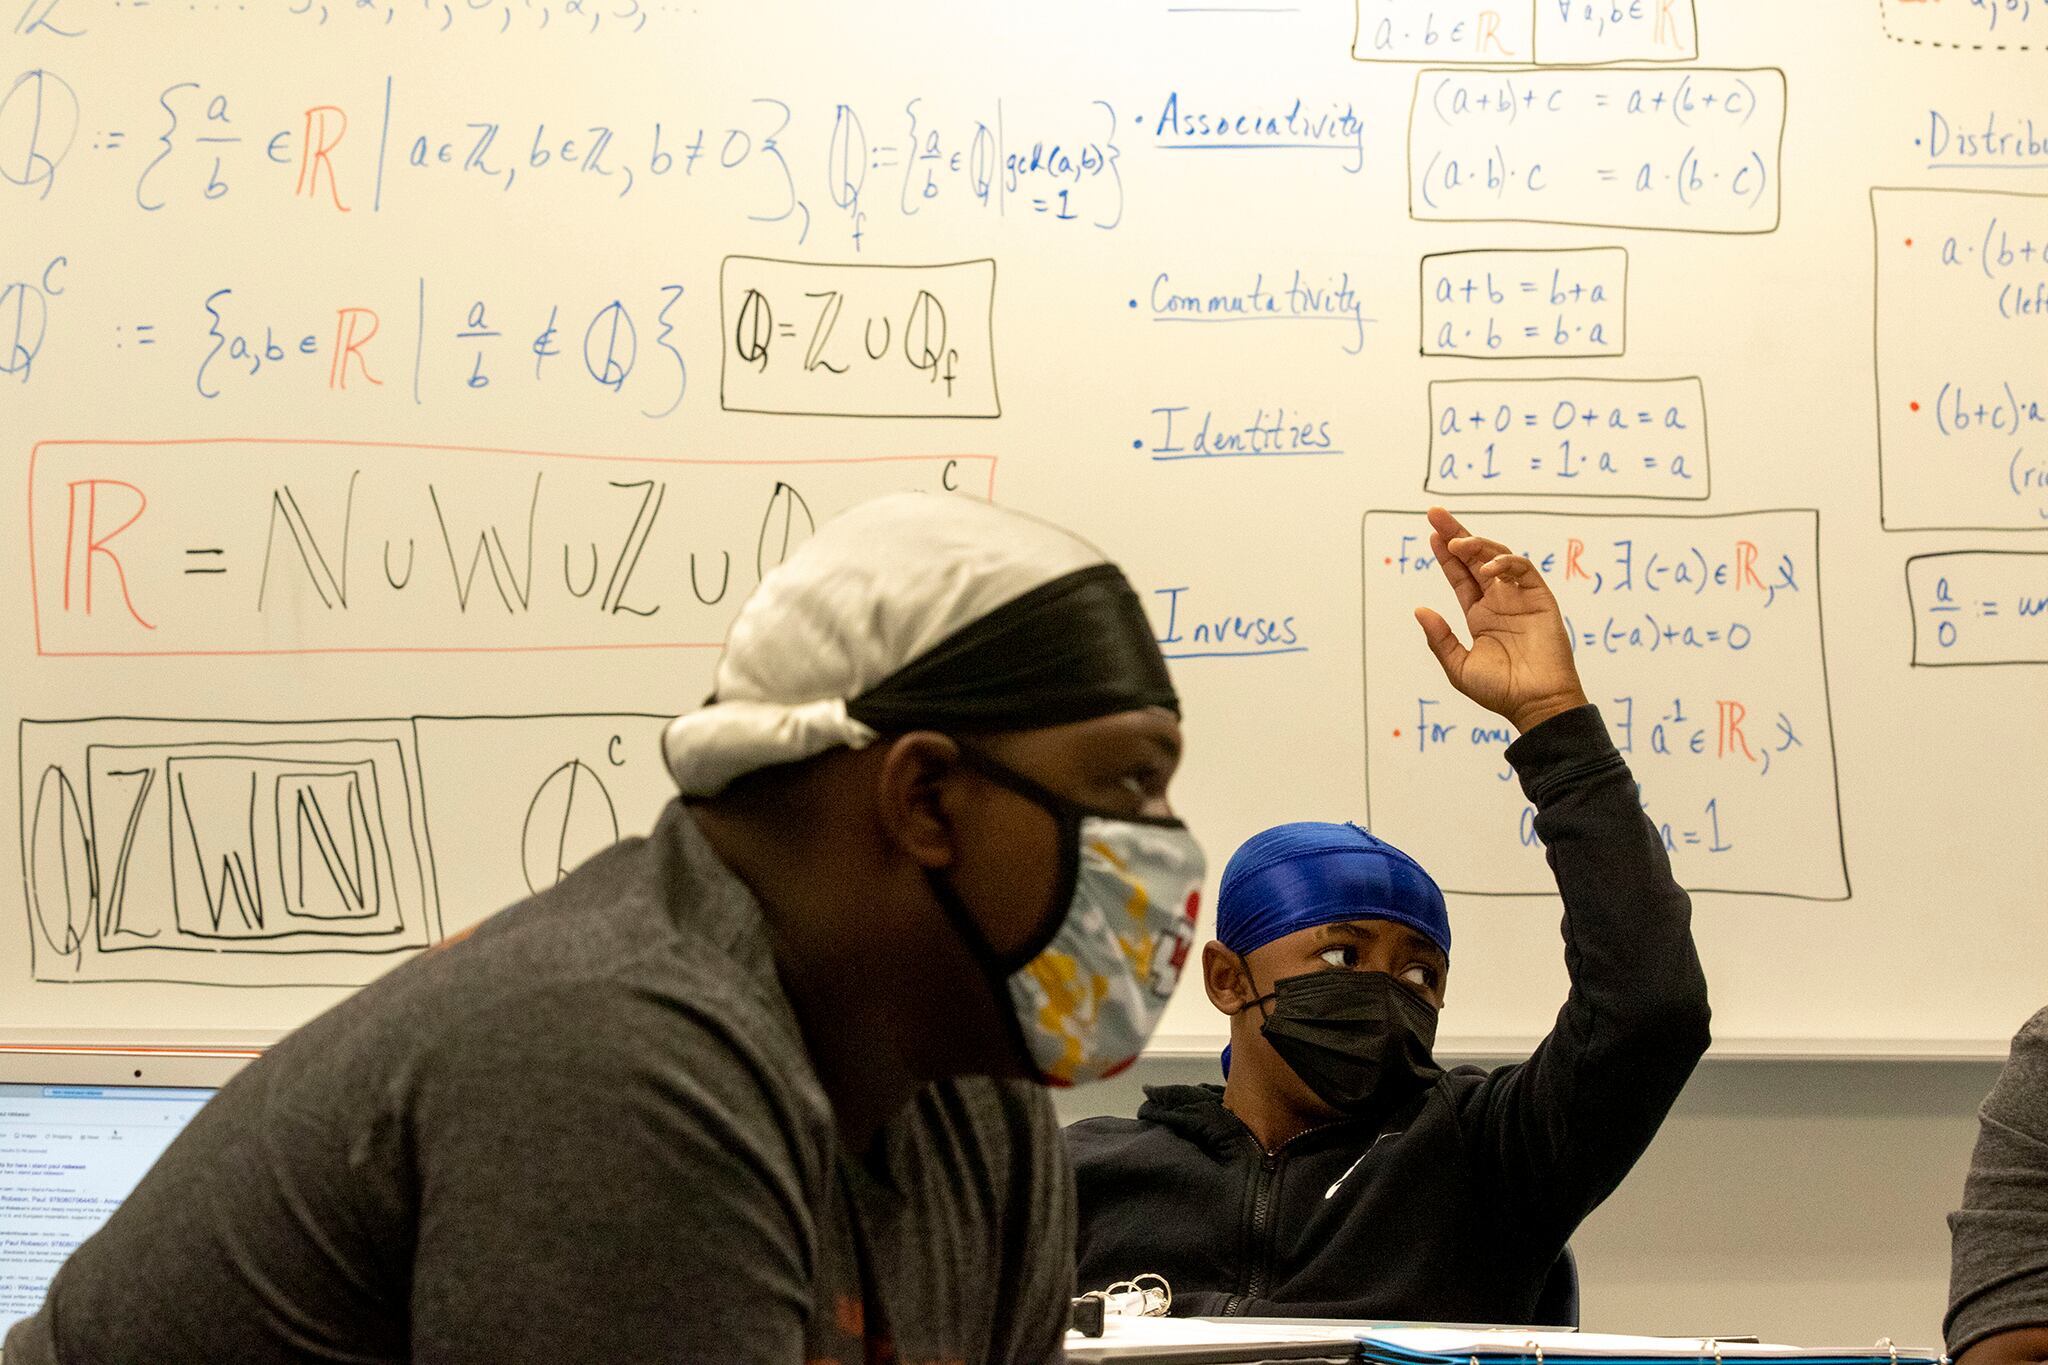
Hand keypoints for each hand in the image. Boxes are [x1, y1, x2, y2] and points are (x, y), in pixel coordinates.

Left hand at [1412, 507, 1588, 734]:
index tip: (1432, 535)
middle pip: (1476, 558)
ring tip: (1456, 542)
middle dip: (1457, 534)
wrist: (1536, 704)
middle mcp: (1499, 601)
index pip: (1461, 576)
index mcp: (1480, 615)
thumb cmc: (1500, 691)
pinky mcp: (1540, 599)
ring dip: (1477, 545)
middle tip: (1435, 513)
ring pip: (1498, 558)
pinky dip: (1505, 563)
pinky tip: (1488, 568)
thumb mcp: (1458, 667)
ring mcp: (1520, 598)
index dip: (1447, 555)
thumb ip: (1440, 638)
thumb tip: (1419, 609)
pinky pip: (1523, 570)